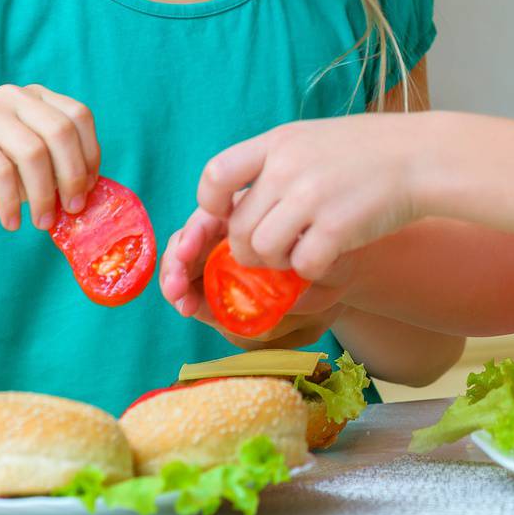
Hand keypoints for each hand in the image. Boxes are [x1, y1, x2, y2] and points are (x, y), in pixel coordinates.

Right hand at [0, 84, 98, 231]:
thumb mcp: (22, 164)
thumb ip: (52, 169)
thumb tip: (84, 194)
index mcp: (35, 98)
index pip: (79, 117)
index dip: (90, 154)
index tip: (88, 189)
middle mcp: (13, 97)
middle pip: (60, 132)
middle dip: (72, 176)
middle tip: (71, 209)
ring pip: (33, 152)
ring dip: (43, 194)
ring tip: (41, 221)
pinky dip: (10, 201)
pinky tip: (10, 221)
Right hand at [159, 205, 357, 344]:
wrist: (337, 271)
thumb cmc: (333, 248)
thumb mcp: (327, 250)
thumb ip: (307, 261)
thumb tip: (284, 284)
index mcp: (252, 206)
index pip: (211, 211)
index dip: (195, 230)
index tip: (191, 248)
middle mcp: (231, 226)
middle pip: (191, 236)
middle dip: (177, 260)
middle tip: (176, 285)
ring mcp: (222, 252)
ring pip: (186, 260)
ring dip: (176, 281)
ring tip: (182, 302)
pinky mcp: (219, 281)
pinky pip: (196, 286)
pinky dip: (189, 297)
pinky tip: (190, 308)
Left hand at [183, 112, 450, 282]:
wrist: (424, 156)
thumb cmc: (371, 150)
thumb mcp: (315, 138)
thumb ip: (278, 163)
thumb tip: (240, 202)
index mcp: (279, 141)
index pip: (214, 175)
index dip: (213, 205)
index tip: (231, 215)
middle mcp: (287, 168)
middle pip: (238, 228)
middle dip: (250, 250)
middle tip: (275, 250)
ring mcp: (311, 198)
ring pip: (262, 252)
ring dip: (279, 262)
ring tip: (303, 250)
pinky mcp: (336, 228)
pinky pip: (302, 266)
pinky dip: (312, 269)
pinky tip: (330, 254)